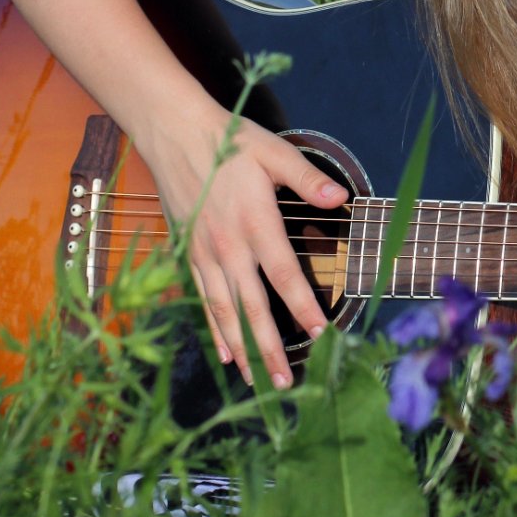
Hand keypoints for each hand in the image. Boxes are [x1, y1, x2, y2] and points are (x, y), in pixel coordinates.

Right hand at [142, 102, 347, 389]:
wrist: (174, 133)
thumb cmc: (229, 141)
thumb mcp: (274, 152)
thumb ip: (309, 179)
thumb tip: (342, 197)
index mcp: (255, 224)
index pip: (284, 275)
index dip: (303, 307)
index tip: (321, 335)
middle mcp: (228, 247)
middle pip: (251, 308)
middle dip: (269, 348)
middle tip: (285, 383)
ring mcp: (205, 255)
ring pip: (224, 312)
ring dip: (241, 349)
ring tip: (256, 381)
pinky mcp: (188, 254)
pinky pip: (203, 300)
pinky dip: (214, 330)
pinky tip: (224, 354)